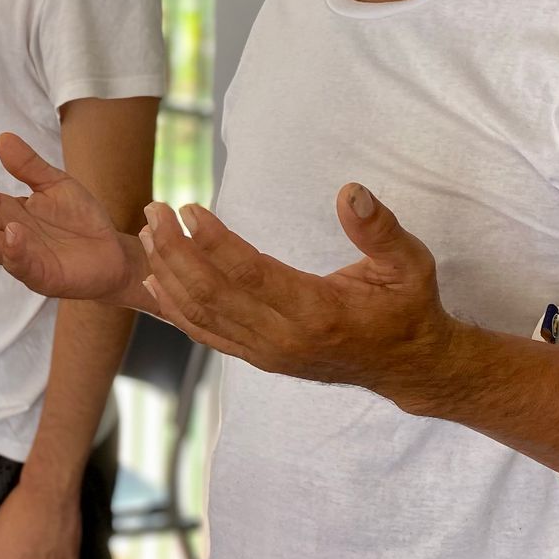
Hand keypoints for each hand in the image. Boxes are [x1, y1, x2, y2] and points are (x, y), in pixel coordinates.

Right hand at [0, 132, 135, 300]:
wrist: (113, 251)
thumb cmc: (80, 220)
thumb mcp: (55, 184)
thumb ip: (29, 165)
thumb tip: (1, 137)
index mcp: (6, 212)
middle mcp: (6, 235)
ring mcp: (20, 257)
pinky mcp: (40, 275)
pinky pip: (21, 264)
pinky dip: (14, 249)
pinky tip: (12, 231)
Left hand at [139, 184, 460, 408]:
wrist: (407, 366)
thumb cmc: (407, 307)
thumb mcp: (410, 263)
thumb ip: (379, 229)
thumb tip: (350, 192)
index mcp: (318, 312)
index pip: (251, 274)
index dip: (214, 242)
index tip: (187, 209)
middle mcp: (284, 338)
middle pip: (213, 295)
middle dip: (175, 251)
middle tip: (154, 212)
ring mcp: (267, 353)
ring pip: (201, 316)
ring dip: (168, 275)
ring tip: (148, 235)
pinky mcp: (259, 358)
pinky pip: (206, 334)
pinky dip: (175, 308)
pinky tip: (154, 281)